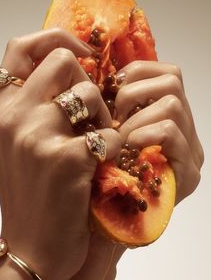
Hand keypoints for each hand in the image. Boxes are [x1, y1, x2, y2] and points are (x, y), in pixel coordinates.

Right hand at [0, 29, 120, 279]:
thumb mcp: (21, 142)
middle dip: (87, 81)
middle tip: (94, 112)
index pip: (21, 47)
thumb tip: (75, 72)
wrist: (31, 245)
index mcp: (1, 109)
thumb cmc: (31, 192)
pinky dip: (113, 146)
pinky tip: (104, 163)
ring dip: (103, 115)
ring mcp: (38, 135)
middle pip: (63, 61)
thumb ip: (37, 105)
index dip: (56, 37)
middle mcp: (14, 115)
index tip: (83, 51)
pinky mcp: (66, 159)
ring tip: (98, 141)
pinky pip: (107, 132)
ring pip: (89, 93)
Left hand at [115, 60, 203, 203]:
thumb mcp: (111, 130)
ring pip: (172, 104)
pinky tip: (130, 147)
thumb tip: (108, 79)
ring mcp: (190, 151)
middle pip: (172, 80)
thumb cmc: (105, 173)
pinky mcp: (189, 173)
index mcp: (168, 116)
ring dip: (137, 118)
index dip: (136, 72)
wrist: (110, 222)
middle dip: (133, 92)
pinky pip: (171, 132)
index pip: (166, 73)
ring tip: (121, 138)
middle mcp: (184, 129)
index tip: (112, 90)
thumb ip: (117, 106)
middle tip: (114, 117)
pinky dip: (145, 133)